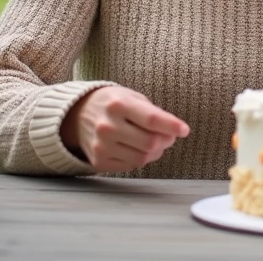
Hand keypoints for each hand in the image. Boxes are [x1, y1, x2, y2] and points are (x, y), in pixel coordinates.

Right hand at [60, 86, 189, 172]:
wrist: (78, 114)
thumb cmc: (113, 103)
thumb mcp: (132, 98)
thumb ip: (153, 113)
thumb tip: (174, 132)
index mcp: (118, 105)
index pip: (151, 119)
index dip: (171, 126)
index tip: (184, 130)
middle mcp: (107, 126)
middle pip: (149, 142)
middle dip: (166, 141)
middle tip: (169, 136)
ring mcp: (101, 146)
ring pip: (142, 158)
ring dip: (156, 152)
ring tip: (156, 142)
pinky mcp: (99, 161)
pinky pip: (130, 166)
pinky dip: (141, 159)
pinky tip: (138, 148)